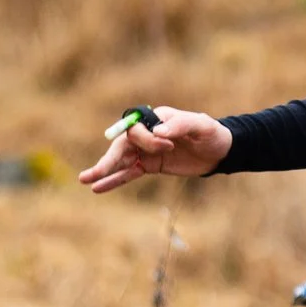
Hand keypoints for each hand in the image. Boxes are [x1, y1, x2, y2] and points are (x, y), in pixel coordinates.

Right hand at [78, 107, 231, 191]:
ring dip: (104, 170)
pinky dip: (114, 180)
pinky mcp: (149, 165)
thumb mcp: (201, 126)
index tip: (168, 145)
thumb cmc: (211, 133)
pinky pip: (128, 173)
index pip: (136, 129)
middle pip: (121, 146)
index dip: (147, 140)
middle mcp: (146, 133)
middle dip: (108, 160)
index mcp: (155, 118)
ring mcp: (146, 150)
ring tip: (85, 180)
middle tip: (93, 173)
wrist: (220, 150)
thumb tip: (159, 132)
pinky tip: (98, 188)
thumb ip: (181, 125)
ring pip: (120, 160)